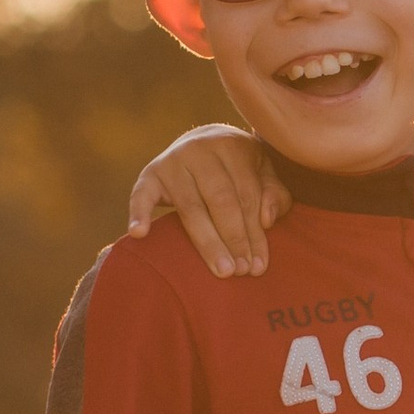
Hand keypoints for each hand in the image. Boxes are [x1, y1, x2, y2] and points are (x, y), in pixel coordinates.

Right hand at [125, 124, 289, 277]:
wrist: (202, 141)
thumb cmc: (239, 168)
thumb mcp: (264, 173)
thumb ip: (274, 194)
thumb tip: (267, 219)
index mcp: (233, 146)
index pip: (246, 196)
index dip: (254, 232)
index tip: (258, 265)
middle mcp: (201, 149)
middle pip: (220, 201)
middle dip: (234, 239)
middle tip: (241, 272)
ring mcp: (173, 161)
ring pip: (191, 207)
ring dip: (207, 242)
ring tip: (221, 270)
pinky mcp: (150, 173)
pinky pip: (141, 195)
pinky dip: (138, 213)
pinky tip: (140, 234)